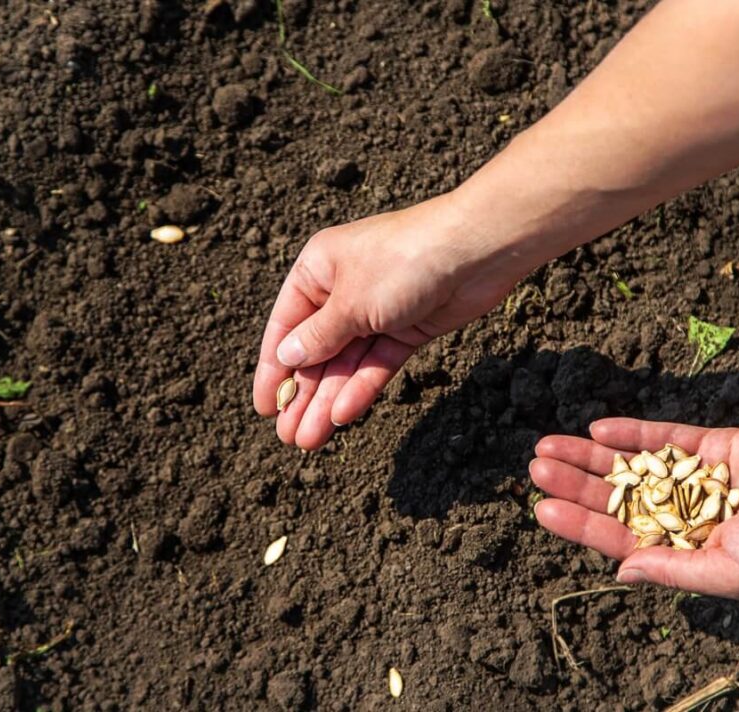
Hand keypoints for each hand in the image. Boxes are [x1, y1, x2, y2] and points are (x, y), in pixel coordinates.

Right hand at [252, 192, 518, 449]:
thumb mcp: (350, 302)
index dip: (273, 368)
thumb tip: (286, 357)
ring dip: (328, 400)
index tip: (264, 407)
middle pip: (316, 351)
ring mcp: (376, 311)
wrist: (474, 250)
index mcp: (317, 270)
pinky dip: (361, 389)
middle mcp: (343, 290)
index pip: (285, 325)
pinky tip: (343, 416)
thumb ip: (318, 336)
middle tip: (287, 436)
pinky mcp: (407, 328)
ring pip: (346, 363)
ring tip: (309, 440)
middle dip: (303, 394)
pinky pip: (376, 364)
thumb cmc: (402, 261)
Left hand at [531, 418, 738, 600]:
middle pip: (618, 497)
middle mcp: (688, 516)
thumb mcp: (731, 573)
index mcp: (688, 552)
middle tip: (535, 467)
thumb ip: (674, 570)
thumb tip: (620, 572)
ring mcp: (700, 479)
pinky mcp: (719, 445)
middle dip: (577, 482)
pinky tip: (599, 428)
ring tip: (549, 444)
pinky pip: (668, 437)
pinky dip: (634, 432)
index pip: (621, 537)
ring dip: (592, 454)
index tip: (542, 508)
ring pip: (634, 465)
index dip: (581, 523)